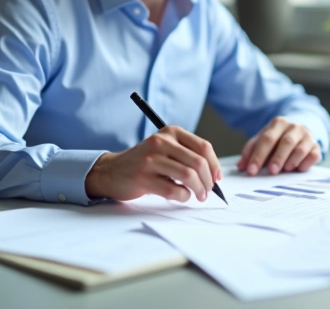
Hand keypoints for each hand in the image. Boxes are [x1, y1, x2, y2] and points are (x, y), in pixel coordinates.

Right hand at [85, 126, 221, 202]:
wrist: (112, 171)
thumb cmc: (145, 163)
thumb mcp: (166, 149)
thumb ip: (188, 155)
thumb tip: (215, 175)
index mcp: (171, 132)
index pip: (203, 147)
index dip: (215, 165)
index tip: (217, 178)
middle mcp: (161, 142)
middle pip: (198, 162)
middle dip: (208, 181)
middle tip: (208, 191)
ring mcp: (151, 159)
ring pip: (188, 176)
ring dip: (199, 190)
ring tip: (198, 196)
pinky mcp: (143, 178)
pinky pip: (174, 190)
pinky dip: (183, 197)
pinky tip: (181, 196)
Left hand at [236, 117, 321, 175]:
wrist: (298, 131)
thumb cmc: (277, 138)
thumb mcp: (263, 140)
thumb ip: (251, 151)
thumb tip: (241, 166)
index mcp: (278, 123)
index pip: (267, 139)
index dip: (258, 155)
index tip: (252, 170)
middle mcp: (294, 127)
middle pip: (285, 142)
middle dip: (277, 157)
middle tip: (271, 171)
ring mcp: (307, 136)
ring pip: (300, 148)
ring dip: (292, 160)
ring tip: (286, 170)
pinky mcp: (316, 146)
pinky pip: (314, 155)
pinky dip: (307, 163)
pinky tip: (299, 169)